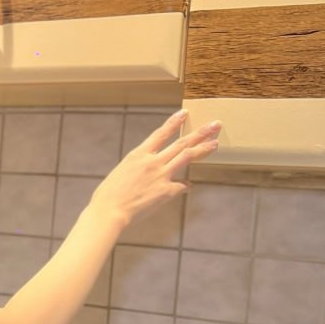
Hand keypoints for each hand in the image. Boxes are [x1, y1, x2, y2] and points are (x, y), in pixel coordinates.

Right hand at [90, 110, 220, 228]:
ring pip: (187, 157)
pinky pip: (181, 186)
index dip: (174, 122)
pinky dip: (186, 186)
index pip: (161, 133)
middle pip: (181, 143)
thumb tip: (151, 169)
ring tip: (214, 143)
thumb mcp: (123, 171)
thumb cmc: (109, 193)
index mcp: (139, 154)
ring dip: (202, 149)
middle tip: (214, 125)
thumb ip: (139, 167)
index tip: (185, 113)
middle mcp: (153, 161)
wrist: (109, 210)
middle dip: (199, 132)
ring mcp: (161, 175)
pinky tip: (190, 186)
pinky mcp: (166, 191)